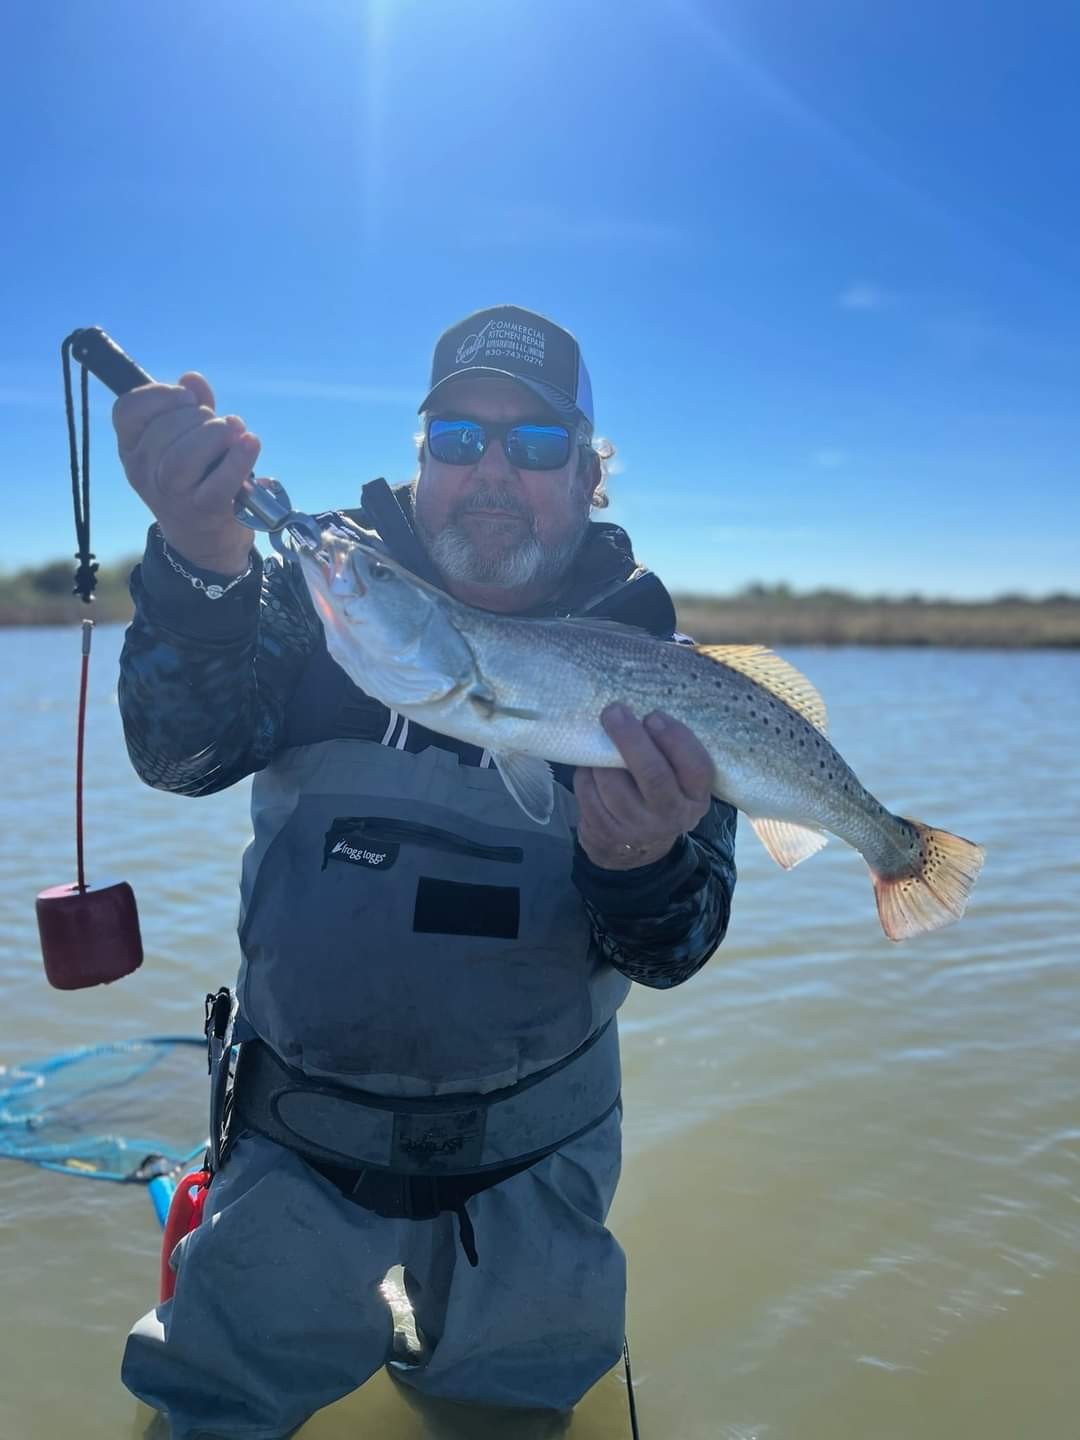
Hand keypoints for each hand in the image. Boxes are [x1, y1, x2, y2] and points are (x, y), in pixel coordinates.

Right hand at [112, 372, 261, 574]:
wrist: (206, 540)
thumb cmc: (197, 479)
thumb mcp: (187, 441)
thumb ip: (190, 409)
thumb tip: (193, 380)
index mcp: (132, 449)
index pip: (127, 410)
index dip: (159, 394)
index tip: (187, 398)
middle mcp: (144, 473)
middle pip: (164, 428)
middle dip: (198, 415)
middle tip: (220, 424)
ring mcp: (172, 495)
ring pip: (185, 455)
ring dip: (216, 434)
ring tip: (234, 431)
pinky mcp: (205, 511)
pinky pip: (220, 480)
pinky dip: (240, 457)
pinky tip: (250, 443)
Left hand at [574, 705, 713, 869]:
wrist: (639, 844)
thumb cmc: (660, 791)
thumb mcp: (678, 777)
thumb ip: (669, 750)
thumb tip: (639, 709)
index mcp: (696, 796)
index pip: (696, 767)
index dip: (675, 738)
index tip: (653, 715)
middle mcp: (672, 815)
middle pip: (653, 774)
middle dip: (631, 738)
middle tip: (614, 711)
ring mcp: (637, 828)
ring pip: (613, 784)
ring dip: (602, 756)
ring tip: (602, 739)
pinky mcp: (606, 832)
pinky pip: (588, 793)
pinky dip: (586, 773)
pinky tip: (591, 766)